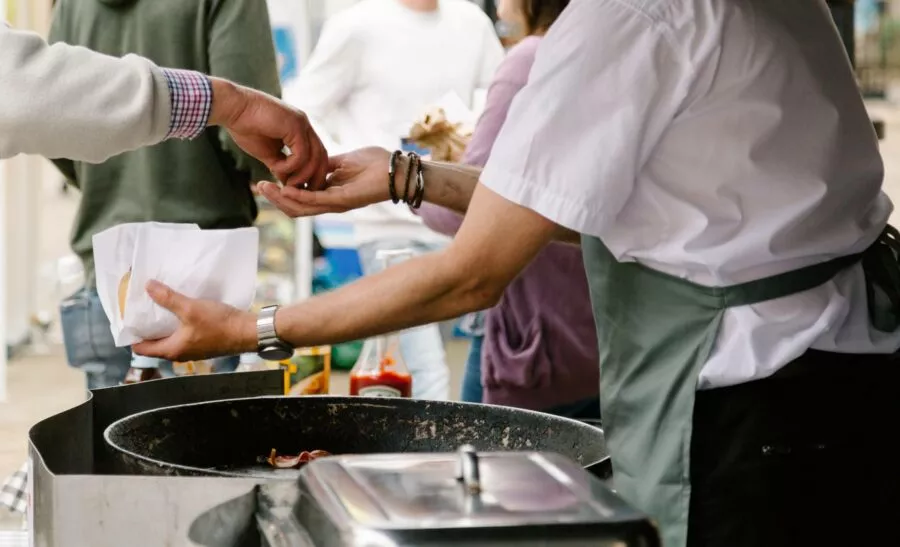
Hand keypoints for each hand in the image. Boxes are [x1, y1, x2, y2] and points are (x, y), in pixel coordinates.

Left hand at [131, 281, 256, 360]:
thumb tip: (148, 287)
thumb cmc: (219, 325)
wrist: (248, 332)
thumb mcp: (191, 308)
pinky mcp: (204, 344)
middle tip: (142, 309)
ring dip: (164, 326)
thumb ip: (168, 298)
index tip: (128, 318)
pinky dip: (178, 325)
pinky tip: (182, 311)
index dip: (132, 334)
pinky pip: (183, 336)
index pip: (141, 348)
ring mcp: (193, 350)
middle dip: (147, 327)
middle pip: (154, 343)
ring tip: (161, 307)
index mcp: (172, 350)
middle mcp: (180, 354)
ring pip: (170, 339)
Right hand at [209, 78, 327, 188]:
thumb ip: (280, 165)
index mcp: (300, 130)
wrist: (232, 108)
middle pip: (322, 156)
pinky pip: (301, 155)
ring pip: (315, 157)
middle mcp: (305, 126)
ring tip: (287, 185)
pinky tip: (276, 169)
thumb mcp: (267, 153)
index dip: (312, 173)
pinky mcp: (295, 125)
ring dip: (302, 176)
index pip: (316, 155)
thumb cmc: (245, 127)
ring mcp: (302, 124)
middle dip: (315, 177)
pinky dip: (291, 167)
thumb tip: (287, 182)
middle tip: (304, 193)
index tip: (303, 189)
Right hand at [258, 146, 392, 216]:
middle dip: (275, 198)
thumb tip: (311, 159)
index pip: (299, 196)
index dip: (281, 191)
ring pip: (302, 207)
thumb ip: (327, 163)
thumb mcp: (344, 159)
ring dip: (282, 199)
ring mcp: (336, 203)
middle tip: (258, 187)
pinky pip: (315, 201)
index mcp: (329, 192)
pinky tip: (285, 189)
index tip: (264, 180)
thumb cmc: (376, 163)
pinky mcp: (342, 200)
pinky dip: (299, 196)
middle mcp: (330, 201)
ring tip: (264, 188)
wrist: (396, 168)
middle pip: (296, 206)